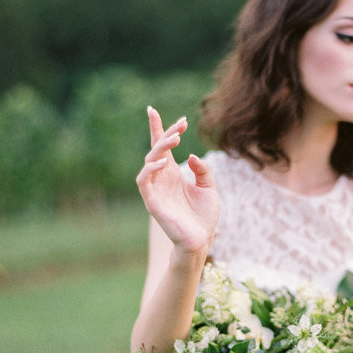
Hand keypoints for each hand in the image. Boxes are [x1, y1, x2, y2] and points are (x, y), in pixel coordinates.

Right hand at [136, 106, 218, 253]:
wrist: (201, 240)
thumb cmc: (204, 216)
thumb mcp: (209, 187)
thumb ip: (203, 170)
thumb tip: (192, 155)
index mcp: (173, 173)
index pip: (163, 147)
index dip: (162, 128)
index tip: (166, 113)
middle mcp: (162, 178)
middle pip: (157, 149)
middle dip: (166, 134)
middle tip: (180, 127)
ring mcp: (156, 189)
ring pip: (149, 161)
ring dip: (160, 148)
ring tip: (175, 140)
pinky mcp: (152, 201)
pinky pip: (144, 181)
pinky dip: (149, 169)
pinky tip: (162, 161)